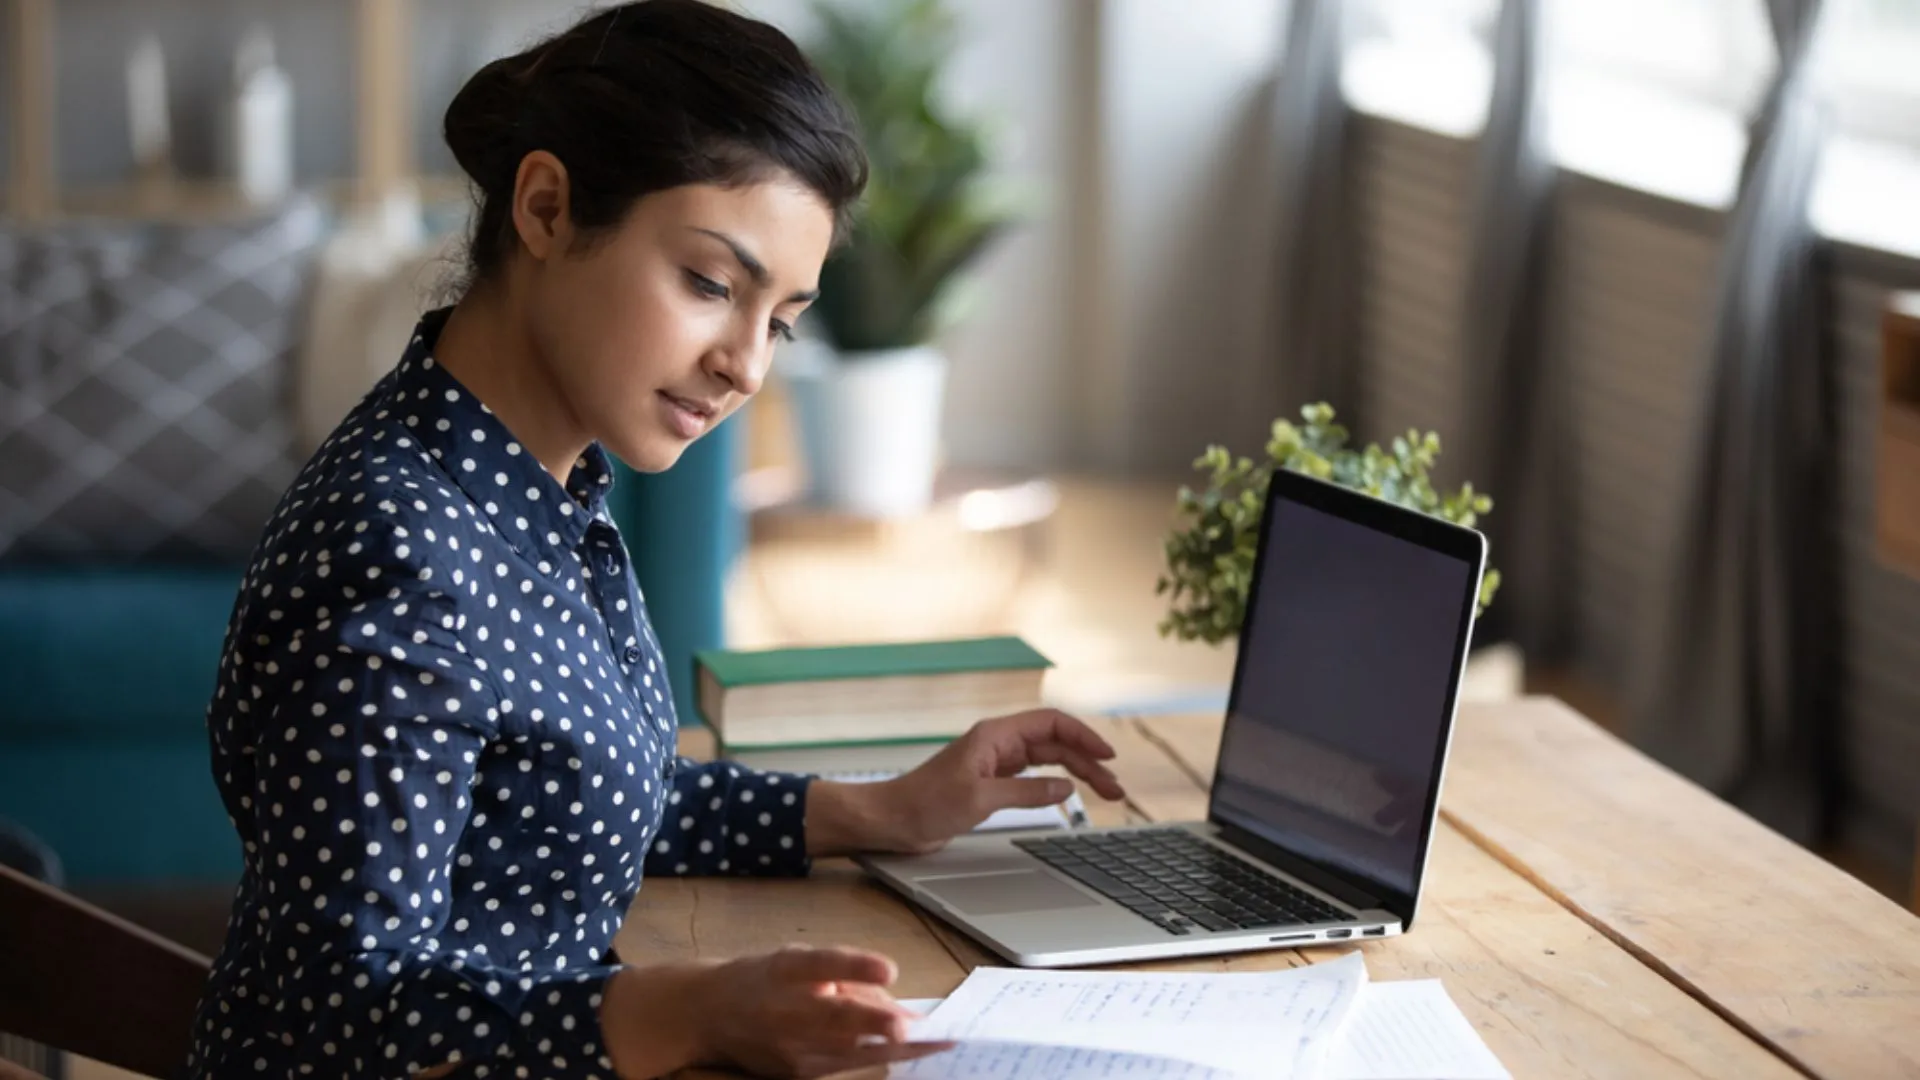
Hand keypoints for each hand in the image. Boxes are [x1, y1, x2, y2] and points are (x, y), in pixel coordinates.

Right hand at [602, 947, 948, 1078]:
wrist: (709, 1015)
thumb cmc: (765, 979)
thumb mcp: (798, 961)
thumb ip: (846, 974)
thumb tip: (898, 1002)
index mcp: (784, 968)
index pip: (821, 965)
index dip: (854, 966)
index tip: (888, 969)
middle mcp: (785, 1008)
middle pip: (836, 1018)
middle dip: (877, 1024)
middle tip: (915, 1026)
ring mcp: (789, 1047)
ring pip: (848, 1050)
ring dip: (894, 1048)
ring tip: (937, 1041)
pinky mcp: (796, 1073)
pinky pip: (845, 1064)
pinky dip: (879, 1057)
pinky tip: (910, 1050)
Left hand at [852, 709, 1127, 854]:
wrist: (891, 821)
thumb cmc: (924, 804)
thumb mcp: (980, 799)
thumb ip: (1026, 792)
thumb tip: (1065, 786)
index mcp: (995, 736)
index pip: (1051, 725)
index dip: (1083, 737)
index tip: (1108, 756)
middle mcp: (998, 745)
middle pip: (1054, 744)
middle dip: (1088, 762)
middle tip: (1115, 788)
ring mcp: (994, 764)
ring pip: (1047, 762)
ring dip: (1076, 774)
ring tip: (1105, 793)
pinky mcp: (990, 784)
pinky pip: (1032, 778)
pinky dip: (1055, 785)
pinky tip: (1070, 795)